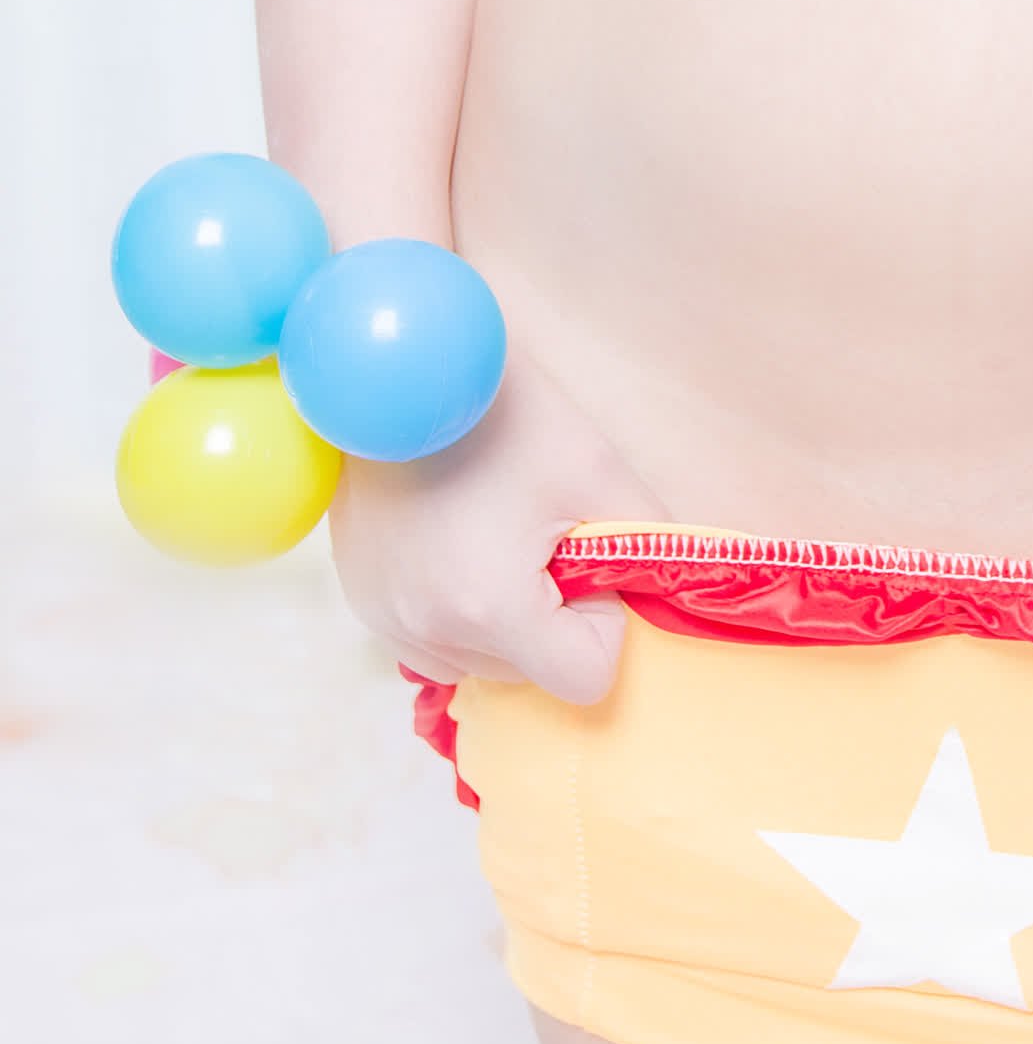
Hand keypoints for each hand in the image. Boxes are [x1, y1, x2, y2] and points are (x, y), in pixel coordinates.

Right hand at [326, 344, 670, 705]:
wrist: (400, 364)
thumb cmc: (504, 411)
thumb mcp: (598, 471)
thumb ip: (650, 548)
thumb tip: (662, 595)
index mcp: (490, 609)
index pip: (584, 679)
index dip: (601, 622)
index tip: (579, 554)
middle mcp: (428, 632)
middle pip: (529, 673)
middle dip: (550, 619)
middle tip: (537, 535)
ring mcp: (385, 618)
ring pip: (480, 663)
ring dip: (503, 621)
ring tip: (493, 534)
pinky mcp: (360, 598)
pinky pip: (431, 641)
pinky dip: (456, 612)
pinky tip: (455, 543)